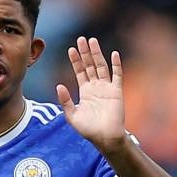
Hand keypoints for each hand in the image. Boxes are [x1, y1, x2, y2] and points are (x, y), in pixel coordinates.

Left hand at [56, 36, 125, 152]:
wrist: (105, 137)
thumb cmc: (89, 130)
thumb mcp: (72, 116)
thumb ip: (65, 101)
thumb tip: (59, 86)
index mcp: (85, 92)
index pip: (80, 72)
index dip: (75, 61)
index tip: (71, 49)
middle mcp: (96, 87)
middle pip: (90, 65)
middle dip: (85, 53)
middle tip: (81, 39)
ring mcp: (107, 88)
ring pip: (101, 66)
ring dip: (97, 54)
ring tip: (92, 41)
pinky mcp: (116, 91)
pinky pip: (117, 75)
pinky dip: (116, 65)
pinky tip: (114, 54)